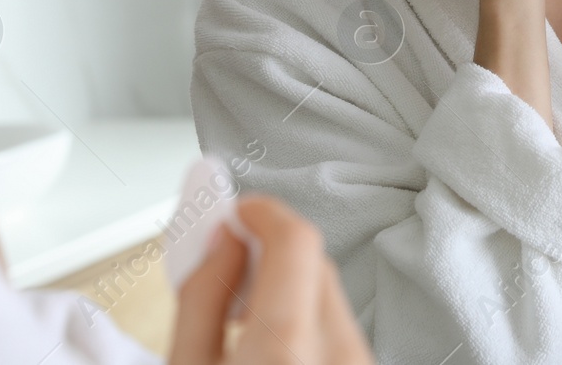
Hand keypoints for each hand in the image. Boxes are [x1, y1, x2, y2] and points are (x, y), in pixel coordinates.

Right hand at [170, 195, 372, 364]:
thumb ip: (202, 297)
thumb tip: (223, 239)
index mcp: (286, 350)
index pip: (297, 240)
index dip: (262, 214)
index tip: (238, 212)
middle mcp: (339, 354)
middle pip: (315, 264)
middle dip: (271, 250)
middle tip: (229, 258)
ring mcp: (359, 364)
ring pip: (330, 295)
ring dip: (290, 286)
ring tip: (244, 316)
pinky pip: (339, 328)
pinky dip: (307, 320)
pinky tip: (273, 346)